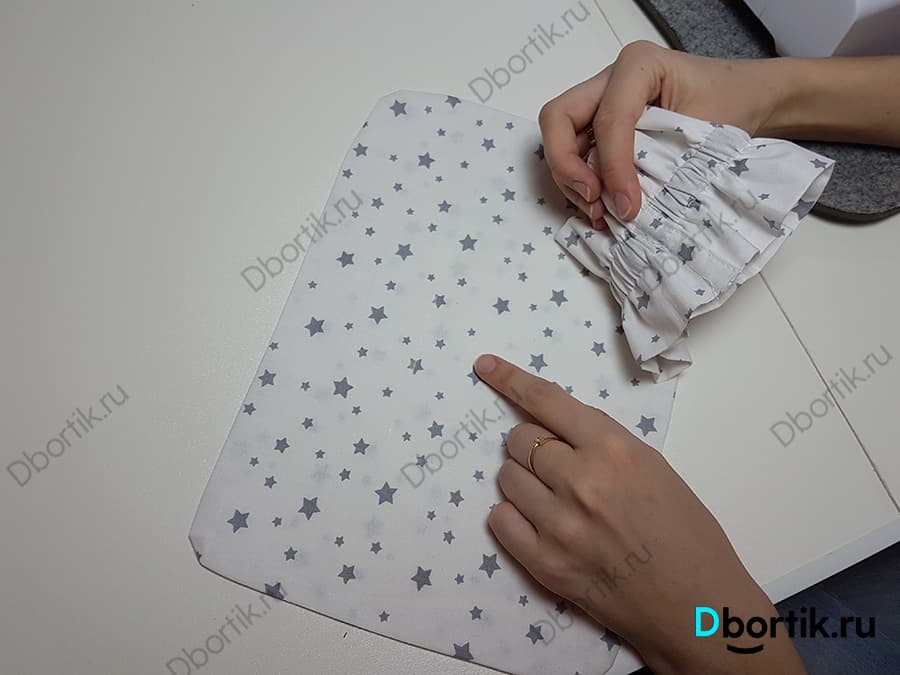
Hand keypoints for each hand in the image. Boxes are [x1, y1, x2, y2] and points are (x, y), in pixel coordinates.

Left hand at [474, 353, 805, 674]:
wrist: (697, 605)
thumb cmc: (686, 533)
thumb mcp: (653, 467)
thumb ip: (602, 441)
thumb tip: (558, 426)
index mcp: (613, 450)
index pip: (546, 402)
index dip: (510, 379)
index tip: (485, 366)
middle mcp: (579, 482)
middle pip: (520, 439)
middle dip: (532, 444)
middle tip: (556, 465)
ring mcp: (557, 525)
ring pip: (506, 477)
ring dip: (524, 480)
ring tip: (556, 499)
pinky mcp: (543, 564)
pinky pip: (499, 520)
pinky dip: (514, 515)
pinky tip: (541, 523)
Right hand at [538, 41, 784, 226]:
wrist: (747, 98)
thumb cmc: (731, 101)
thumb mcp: (702, 129)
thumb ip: (659, 163)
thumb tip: (623, 205)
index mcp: (637, 65)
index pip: (609, 119)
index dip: (611, 167)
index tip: (626, 205)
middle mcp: (610, 80)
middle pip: (558, 119)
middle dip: (567, 166)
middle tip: (594, 200)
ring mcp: (600, 103)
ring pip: (560, 140)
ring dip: (573, 180)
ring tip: (602, 212)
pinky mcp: (600, 128)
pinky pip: (575, 155)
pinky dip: (582, 184)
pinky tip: (602, 207)